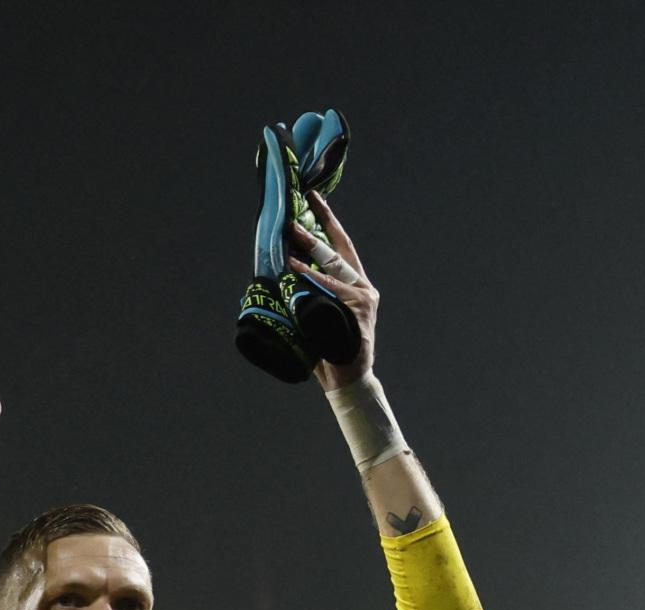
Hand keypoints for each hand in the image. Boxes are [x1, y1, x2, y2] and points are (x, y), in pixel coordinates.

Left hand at [290, 191, 379, 388]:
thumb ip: (308, 290)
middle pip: (340, 251)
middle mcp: (363, 288)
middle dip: (318, 229)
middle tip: (295, 216)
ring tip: (290, 237)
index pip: (340, 246)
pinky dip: (313, 281)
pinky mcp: (360, 315)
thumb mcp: (318, 312)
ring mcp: (364, 301)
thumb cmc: (330, 346)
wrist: (348, 378)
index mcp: (355, 285)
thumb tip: (280, 266)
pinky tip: (296, 271)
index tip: (313, 197)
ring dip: (311, 251)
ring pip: (334, 270)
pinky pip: (332, 292)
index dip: (327, 220)